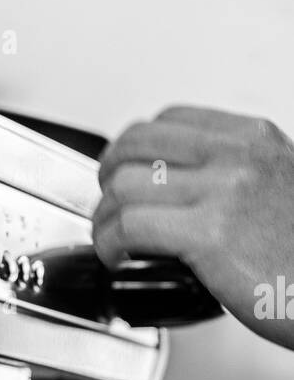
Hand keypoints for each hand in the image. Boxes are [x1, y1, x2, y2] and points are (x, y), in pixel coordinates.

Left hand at [94, 106, 293, 347]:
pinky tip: (119, 259)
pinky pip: (129, 226)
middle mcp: (239, 157)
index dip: (133, 149)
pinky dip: (110, 244)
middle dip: (107, 177)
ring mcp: (224, 192)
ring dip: (103, 218)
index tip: (126, 175)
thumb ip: (239, 178)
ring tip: (112, 242)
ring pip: (124, 186)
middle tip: (107, 208)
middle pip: (135, 145)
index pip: (169, 121)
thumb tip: (187, 190)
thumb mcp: (283, 189)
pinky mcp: (210, 236)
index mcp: (256, 140)